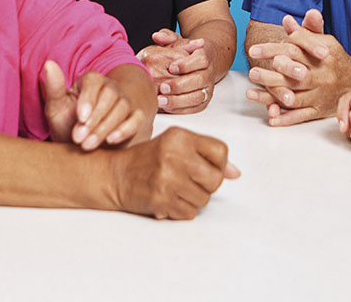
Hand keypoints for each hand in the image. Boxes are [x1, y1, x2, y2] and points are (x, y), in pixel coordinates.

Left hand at [42, 61, 145, 149]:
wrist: (82, 144)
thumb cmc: (68, 123)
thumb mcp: (56, 108)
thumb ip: (54, 88)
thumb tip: (49, 64)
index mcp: (91, 81)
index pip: (94, 82)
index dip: (88, 99)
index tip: (79, 118)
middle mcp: (110, 88)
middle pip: (110, 95)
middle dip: (95, 118)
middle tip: (78, 138)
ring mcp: (124, 102)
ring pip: (122, 107)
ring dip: (105, 127)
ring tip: (88, 145)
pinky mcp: (133, 118)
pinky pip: (137, 118)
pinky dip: (126, 129)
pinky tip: (111, 140)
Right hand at [109, 126, 239, 218]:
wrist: (115, 175)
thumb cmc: (148, 159)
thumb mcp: (175, 146)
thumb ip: (206, 155)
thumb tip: (235, 173)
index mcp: (180, 137)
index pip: (221, 151)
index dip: (219, 163)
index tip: (207, 167)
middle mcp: (174, 155)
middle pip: (216, 179)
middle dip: (207, 185)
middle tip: (191, 181)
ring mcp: (167, 179)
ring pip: (204, 199)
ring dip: (194, 199)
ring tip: (177, 190)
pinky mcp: (161, 200)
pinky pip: (190, 213)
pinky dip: (182, 210)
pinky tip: (169, 199)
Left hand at [138, 30, 216, 113]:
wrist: (204, 63)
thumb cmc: (187, 52)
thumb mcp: (178, 41)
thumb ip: (168, 37)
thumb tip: (157, 36)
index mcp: (204, 56)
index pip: (201, 60)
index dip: (187, 65)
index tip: (171, 67)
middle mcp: (209, 72)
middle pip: (200, 80)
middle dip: (180, 85)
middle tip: (163, 87)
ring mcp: (208, 87)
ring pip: (198, 96)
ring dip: (179, 100)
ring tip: (161, 100)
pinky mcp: (204, 100)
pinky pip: (195, 107)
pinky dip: (181, 109)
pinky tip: (167, 107)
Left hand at [245, 9, 350, 125]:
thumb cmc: (334, 58)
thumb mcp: (324, 41)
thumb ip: (305, 31)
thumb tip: (287, 20)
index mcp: (322, 55)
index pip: (295, 50)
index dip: (273, 49)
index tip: (253, 50)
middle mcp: (322, 75)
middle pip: (294, 75)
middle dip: (272, 74)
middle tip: (253, 72)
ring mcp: (321, 94)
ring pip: (294, 96)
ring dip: (272, 96)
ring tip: (251, 93)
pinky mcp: (319, 110)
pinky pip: (301, 116)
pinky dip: (285, 118)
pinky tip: (270, 117)